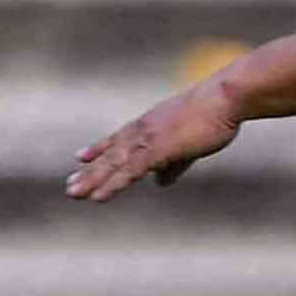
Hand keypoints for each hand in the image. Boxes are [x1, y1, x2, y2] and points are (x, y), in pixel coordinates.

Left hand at [66, 79, 239, 200]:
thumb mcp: (191, 143)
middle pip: (111, 155)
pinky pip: (128, 171)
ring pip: (114, 164)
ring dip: (93, 180)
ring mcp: (147, 139)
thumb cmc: (215, 114)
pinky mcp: (157, 149)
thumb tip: (160, 182)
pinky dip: (112, 184)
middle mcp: (142, 131)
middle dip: (90, 172)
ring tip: (74, 194)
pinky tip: (97, 197)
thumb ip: (174, 164)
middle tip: (70, 187)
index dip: (100, 149)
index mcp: (150, 126)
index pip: (119, 139)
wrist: (225, 97)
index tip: (81, 158)